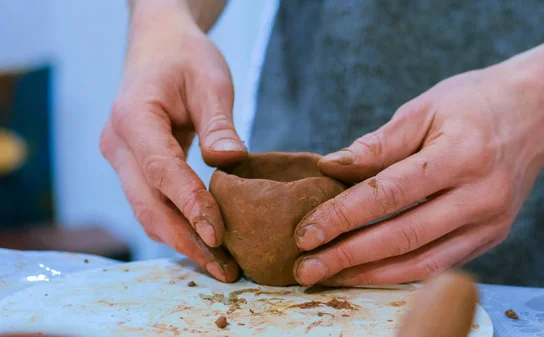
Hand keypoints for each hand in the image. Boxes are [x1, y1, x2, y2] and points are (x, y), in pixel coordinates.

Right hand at [100, 1, 245, 281]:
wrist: (158, 49)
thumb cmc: (186, 59)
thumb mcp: (211, 81)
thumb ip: (220, 124)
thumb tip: (232, 163)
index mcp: (134, 117)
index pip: (162, 171)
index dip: (189, 206)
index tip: (219, 237)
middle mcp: (118, 145)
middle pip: (148, 205)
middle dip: (186, 241)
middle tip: (225, 268)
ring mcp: (120, 160)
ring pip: (147, 212)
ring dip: (181, 241)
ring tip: (221, 265)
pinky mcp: (132, 169)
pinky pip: (151, 205)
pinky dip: (176, 226)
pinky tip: (205, 242)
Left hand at [293, 45, 543, 285]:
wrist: (536, 113)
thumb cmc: (474, 102)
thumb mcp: (425, 108)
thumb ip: (378, 143)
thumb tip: (330, 167)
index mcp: (462, 154)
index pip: (389, 193)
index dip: (343, 215)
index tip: (306, 232)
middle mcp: (481, 195)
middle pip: (403, 236)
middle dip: (348, 256)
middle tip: (306, 266)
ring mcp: (491, 222)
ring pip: (422, 263)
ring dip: (370, 275)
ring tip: (329, 276)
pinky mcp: (492, 236)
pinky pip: (440, 265)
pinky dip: (400, 274)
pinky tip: (367, 272)